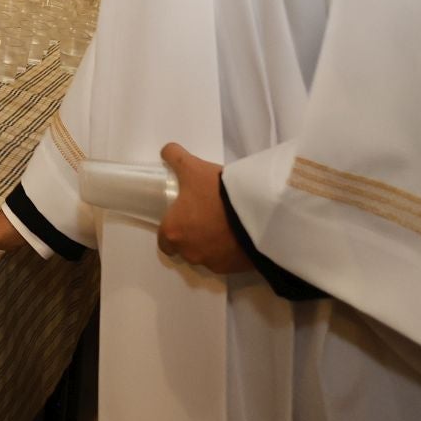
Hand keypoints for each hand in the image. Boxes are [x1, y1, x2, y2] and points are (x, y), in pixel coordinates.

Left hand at [155, 142, 253, 274]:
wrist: (256, 211)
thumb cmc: (216, 192)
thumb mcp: (192, 167)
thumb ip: (174, 157)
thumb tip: (166, 151)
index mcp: (174, 233)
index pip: (164, 241)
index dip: (171, 230)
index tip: (181, 219)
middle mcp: (190, 253)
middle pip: (185, 249)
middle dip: (192, 237)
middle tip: (205, 217)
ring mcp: (213, 263)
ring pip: (206, 256)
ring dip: (211, 245)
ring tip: (224, 224)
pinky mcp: (235, 269)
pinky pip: (227, 260)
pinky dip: (229, 251)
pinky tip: (238, 234)